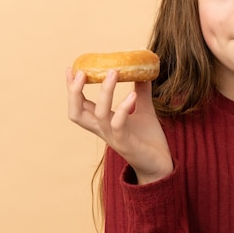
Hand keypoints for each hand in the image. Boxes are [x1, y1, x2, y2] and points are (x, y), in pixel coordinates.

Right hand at [66, 68, 173, 183]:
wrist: (162, 164)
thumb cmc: (148, 139)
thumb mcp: (144, 110)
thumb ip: (140, 91)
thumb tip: (142, 70)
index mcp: (103, 122)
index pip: (80, 104)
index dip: (72, 88)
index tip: (71, 68)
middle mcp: (103, 130)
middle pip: (76, 113)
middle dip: (74, 92)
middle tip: (81, 72)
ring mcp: (113, 137)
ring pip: (99, 115)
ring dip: (105, 92)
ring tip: (113, 72)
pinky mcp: (126, 144)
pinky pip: (118, 125)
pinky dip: (123, 108)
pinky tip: (132, 96)